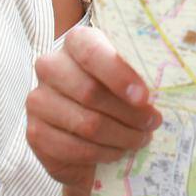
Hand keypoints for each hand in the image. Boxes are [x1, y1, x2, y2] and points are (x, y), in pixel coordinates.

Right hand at [27, 25, 160, 185]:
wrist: (86, 136)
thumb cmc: (114, 97)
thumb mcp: (127, 80)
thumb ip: (138, 77)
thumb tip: (160, 95)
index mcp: (75, 42)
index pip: (91, 51)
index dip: (119, 75)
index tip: (145, 97)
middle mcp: (50, 66)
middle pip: (90, 92)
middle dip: (129, 113)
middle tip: (152, 124)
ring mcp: (38, 100)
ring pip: (86, 123)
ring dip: (121, 137)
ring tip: (140, 139)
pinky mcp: (35, 133)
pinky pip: (73, 148)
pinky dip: (102, 153)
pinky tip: (117, 152)